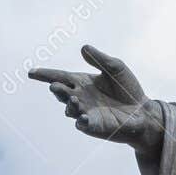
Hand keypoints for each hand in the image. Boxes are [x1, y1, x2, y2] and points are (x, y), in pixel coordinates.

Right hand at [30, 46, 160, 154]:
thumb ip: (100, 59)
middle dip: (57, 90)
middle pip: (62, 93)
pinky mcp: (96, 126)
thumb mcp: (116, 68)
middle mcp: (80, 97)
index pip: (59, 76)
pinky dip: (81, 121)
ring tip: (73, 99)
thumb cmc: (128, 89)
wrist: (144, 111)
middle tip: (55, 86)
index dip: (45, 75)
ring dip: (69, 105)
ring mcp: (86, 113)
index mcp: (81, 82)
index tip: (31, 72)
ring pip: (70, 109)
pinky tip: (82, 117)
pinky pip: (84, 125)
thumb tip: (83, 48)